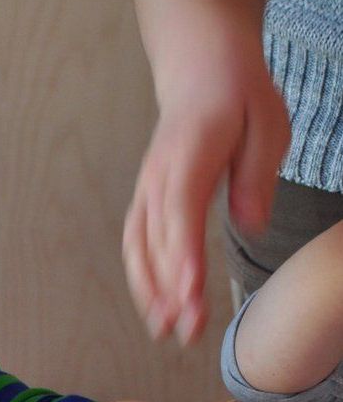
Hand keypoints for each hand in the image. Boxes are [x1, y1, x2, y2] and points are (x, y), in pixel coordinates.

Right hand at [123, 18, 289, 344]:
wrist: (198, 69)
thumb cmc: (238, 97)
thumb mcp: (267, 125)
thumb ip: (255, 176)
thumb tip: (250, 225)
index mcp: (188, 157)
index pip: (180, 214)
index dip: (182, 255)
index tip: (190, 292)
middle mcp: (157, 179)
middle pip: (157, 241)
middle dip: (169, 290)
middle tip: (186, 331)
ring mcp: (146, 190)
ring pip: (138, 248)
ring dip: (149, 292)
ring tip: (164, 330)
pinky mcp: (145, 200)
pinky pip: (135, 244)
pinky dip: (141, 278)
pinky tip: (153, 306)